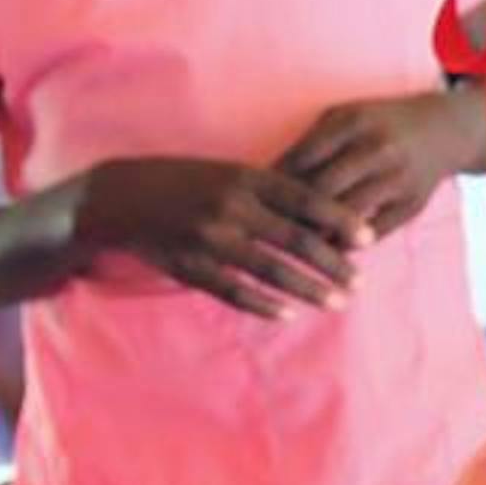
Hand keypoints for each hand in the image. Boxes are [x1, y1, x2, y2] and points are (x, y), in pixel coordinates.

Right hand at [71, 156, 366, 317]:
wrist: (116, 197)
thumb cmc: (178, 180)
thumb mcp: (223, 171)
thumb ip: (264, 189)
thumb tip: (315, 211)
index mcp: (243, 176)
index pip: (305, 199)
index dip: (340, 219)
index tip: (369, 237)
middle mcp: (230, 206)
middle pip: (295, 239)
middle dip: (332, 263)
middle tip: (360, 281)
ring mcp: (209, 239)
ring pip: (271, 270)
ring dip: (308, 289)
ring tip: (336, 301)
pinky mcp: (190, 267)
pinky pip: (234, 291)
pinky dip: (263, 304)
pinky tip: (287, 314)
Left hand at [280, 89, 471, 235]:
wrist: (443, 131)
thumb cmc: (379, 125)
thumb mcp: (344, 118)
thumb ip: (309, 144)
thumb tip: (267, 182)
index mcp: (352, 122)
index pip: (302, 159)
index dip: (273, 184)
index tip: (255, 201)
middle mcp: (376, 148)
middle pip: (321, 190)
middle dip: (290, 214)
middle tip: (267, 231)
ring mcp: (397, 178)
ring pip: (346, 216)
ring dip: (317, 236)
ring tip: (292, 248)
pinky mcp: (412, 205)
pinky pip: (372, 233)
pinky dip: (347, 245)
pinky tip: (326, 252)